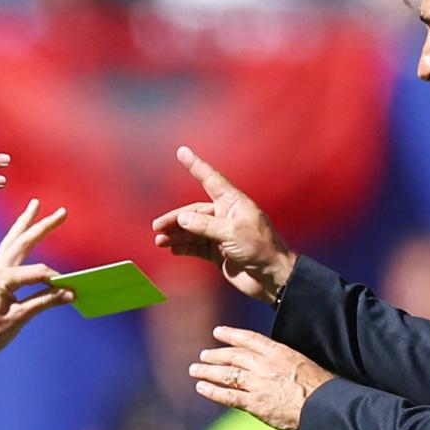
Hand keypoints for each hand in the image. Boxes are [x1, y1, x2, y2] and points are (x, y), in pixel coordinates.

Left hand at [0, 199, 74, 363]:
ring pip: (12, 240)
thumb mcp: (17, 320)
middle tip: (61, 211)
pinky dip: (16, 237)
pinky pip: (6, 250)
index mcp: (3, 279)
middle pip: (23, 241)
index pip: (39, 273)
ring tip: (34, 205)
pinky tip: (21, 234)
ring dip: (25, 222)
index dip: (57, 282)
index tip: (70, 292)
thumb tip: (68, 293)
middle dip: (43, 224)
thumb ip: (43, 302)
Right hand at [151, 146, 295, 304]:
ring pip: (192, 231)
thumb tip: (181, 219)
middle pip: (194, 212)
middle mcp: (226, 216)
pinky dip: (183, 247)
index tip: (182, 151)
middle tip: (157, 227)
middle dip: (175, 219)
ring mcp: (221, 234)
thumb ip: (204, 225)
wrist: (272, 278)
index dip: (196, 165)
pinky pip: (196, 246)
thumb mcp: (231, 233)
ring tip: (159, 241)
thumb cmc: (260, 249)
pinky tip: (172, 249)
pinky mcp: (219, 252)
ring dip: (175, 235)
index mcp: (233, 203)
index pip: (211, 180)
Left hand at [190, 326, 333, 429]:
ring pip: (227, 374)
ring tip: (195, 370)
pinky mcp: (254, 403)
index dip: (232, 334)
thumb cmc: (322, 388)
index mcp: (279, 352)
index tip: (218, 332)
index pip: (250, 339)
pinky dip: (213, 391)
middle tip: (203, 355)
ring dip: (208, 371)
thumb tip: (279, 367)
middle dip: (216, 355)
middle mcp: (264, 365)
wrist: (324, 406)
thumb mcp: (304, 365)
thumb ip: (286, 364)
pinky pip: (228, 395)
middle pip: (234, 356)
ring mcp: (258, 383)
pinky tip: (201, 388)